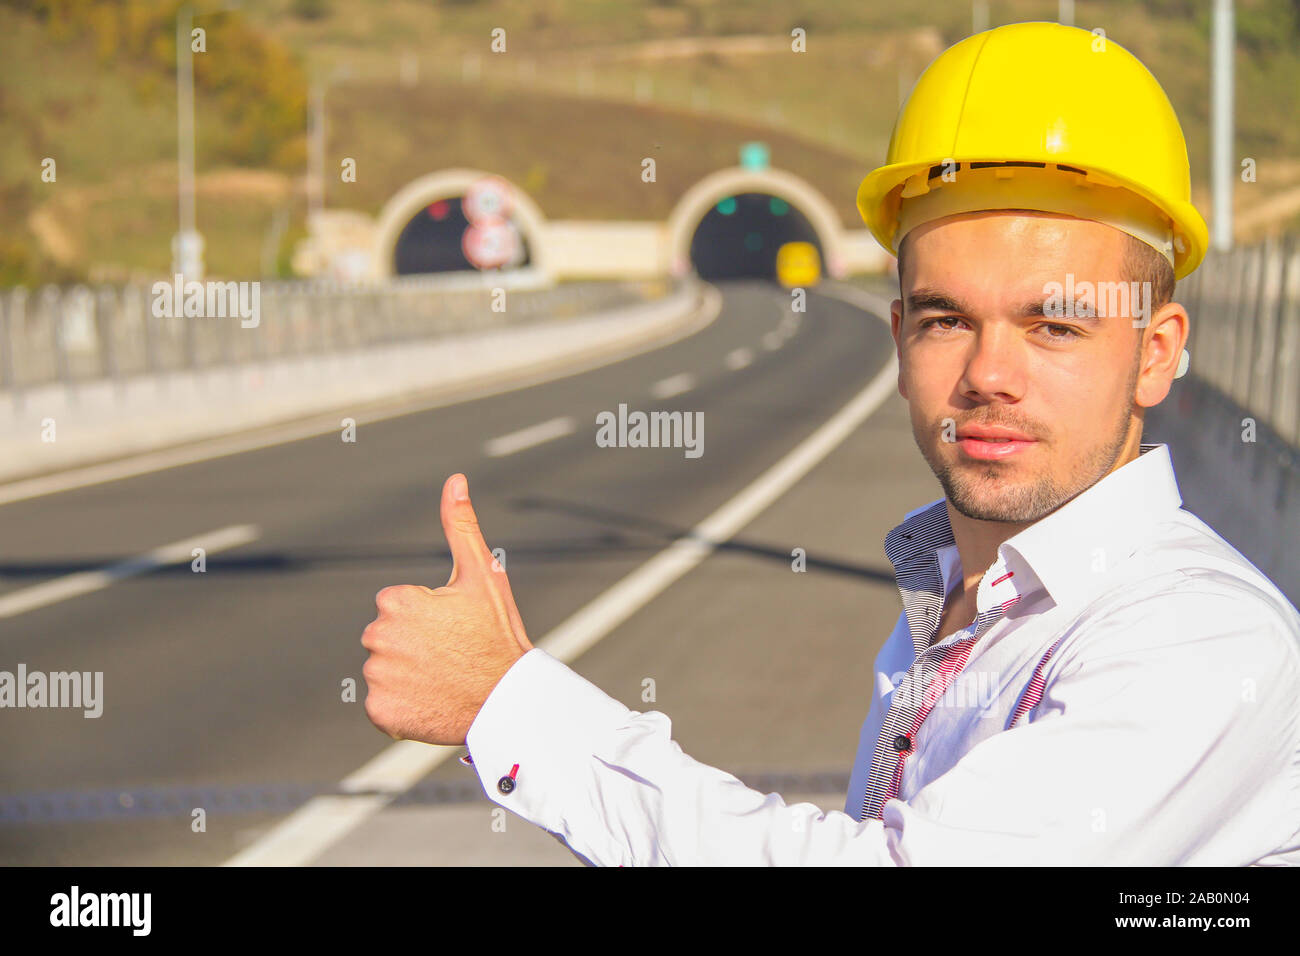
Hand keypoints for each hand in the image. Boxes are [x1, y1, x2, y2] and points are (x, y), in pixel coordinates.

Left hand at [361, 473, 532, 745]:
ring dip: (407, 676)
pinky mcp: (379, 713)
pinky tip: (431, 702)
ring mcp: (377, 678)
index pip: (398, 607)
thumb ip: (461, 525)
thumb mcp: (483, 575)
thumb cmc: (498, 634)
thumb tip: (455, 479)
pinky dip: (402, 707)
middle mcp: (378, 637)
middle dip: (413, 644)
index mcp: (396, 601)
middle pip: (387, 637)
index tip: (454, 629)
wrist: (508, 700)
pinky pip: (382, 705)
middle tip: (450, 655)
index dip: (428, 617)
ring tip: (443, 679)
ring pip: (384, 670)